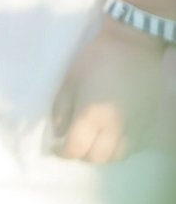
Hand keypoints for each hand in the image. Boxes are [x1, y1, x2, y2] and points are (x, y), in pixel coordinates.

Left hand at [50, 18, 164, 162]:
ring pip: (117, 156)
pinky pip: (133, 147)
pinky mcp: (148, 122)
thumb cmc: (96, 59)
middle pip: (97, 158)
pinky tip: (110, 136)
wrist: (134, 46)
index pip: (75, 149)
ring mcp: (135, 127)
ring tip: (92, 141)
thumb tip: (59, 131)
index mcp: (91, 115)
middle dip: (81, 155)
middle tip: (73, 143)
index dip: (62, 152)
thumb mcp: (69, 81)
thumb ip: (61, 109)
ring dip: (101, 154)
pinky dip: (118, 147)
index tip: (56, 147)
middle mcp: (115, 127)